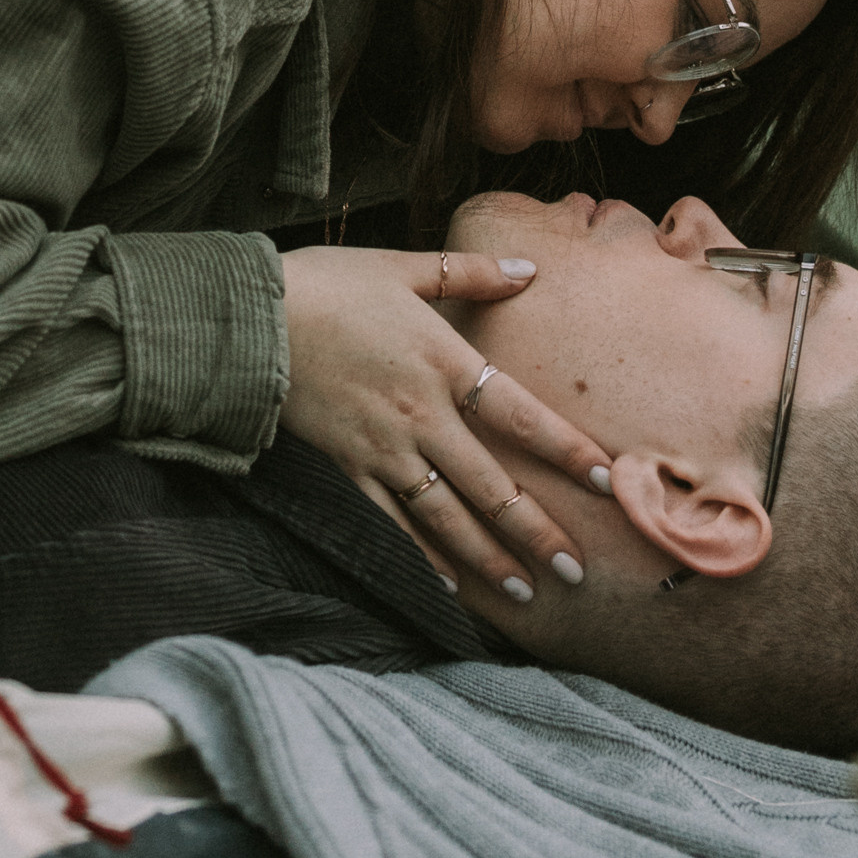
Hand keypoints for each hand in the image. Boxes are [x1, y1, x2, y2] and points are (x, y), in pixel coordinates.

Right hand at [279, 246, 612, 606]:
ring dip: (488, 558)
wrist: (249, 320)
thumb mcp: (401, 267)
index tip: (609, 482)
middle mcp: (421, 415)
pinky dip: (422, 558)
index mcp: (442, 361)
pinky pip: (392, 524)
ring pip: (447, 517)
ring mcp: (384, 449)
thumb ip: (470, 273)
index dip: (566, 449)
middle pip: (491, 485)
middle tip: (577, 573)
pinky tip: (449, 586)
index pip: (520, 414)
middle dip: (538, 532)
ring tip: (525, 591)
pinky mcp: (349, 468)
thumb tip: (529, 267)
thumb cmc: (327, 284)